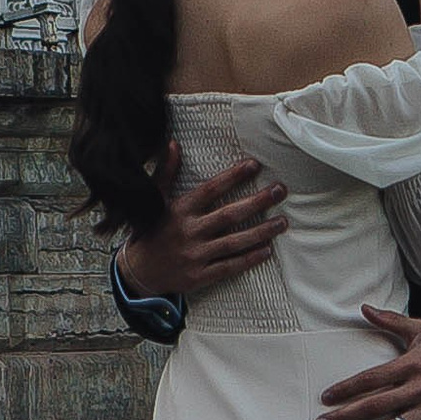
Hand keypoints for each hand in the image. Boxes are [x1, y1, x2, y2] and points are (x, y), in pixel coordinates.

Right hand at [116, 142, 288, 301]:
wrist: (138, 272)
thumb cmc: (151, 231)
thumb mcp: (155, 200)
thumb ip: (166, 172)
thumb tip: (173, 143)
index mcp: (180, 210)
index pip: (211, 189)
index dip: (233, 176)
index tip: (254, 164)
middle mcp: (189, 231)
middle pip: (229, 214)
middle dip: (257, 202)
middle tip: (280, 191)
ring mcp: (195, 255)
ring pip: (234, 242)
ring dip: (261, 231)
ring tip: (282, 222)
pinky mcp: (200, 276)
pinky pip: (229, 266)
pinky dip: (249, 259)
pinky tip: (267, 250)